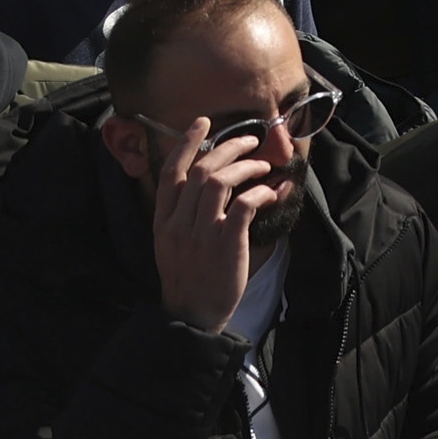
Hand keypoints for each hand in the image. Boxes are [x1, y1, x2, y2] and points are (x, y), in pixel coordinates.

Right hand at [149, 119, 287, 333]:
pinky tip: (274, 192)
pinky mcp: (226, 244)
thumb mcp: (172, 243)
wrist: (192, 316)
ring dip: (248, 167)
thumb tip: (208, 182)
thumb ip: (183, 214)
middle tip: (251, 140)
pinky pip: (245, 205)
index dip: (187, 143)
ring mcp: (201, 233)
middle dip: (229, 147)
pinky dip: (262, 192)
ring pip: (220, 182)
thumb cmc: (189, 276)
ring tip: (265, 166)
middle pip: (201, 170)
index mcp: (162, 221)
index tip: (203, 122)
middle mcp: (178, 224)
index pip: (171, 172)